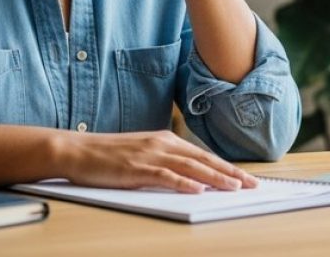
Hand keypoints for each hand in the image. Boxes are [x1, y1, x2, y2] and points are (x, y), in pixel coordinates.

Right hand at [61, 130, 257, 192]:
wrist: (77, 150)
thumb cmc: (108, 155)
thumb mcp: (142, 153)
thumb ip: (165, 161)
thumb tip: (190, 177)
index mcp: (165, 139)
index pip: (203, 154)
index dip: (226, 166)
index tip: (246, 177)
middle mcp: (162, 143)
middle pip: (203, 159)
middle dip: (230, 172)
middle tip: (252, 185)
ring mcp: (150, 155)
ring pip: (190, 167)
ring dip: (215, 178)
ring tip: (235, 188)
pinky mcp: (136, 168)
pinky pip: (165, 176)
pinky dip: (184, 183)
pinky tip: (198, 190)